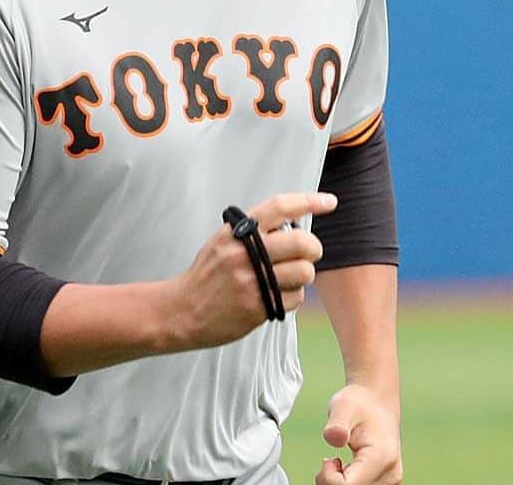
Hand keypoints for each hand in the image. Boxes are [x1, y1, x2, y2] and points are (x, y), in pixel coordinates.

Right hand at [171, 191, 336, 348]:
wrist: (182, 310)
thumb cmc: (208, 273)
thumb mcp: (223, 241)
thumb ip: (254, 231)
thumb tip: (294, 224)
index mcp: (238, 231)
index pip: (280, 206)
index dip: (309, 200)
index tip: (330, 201)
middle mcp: (246, 253)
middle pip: (303, 242)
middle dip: (313, 248)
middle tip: (307, 253)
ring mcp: (252, 281)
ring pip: (305, 272)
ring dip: (303, 275)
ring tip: (286, 278)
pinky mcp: (258, 307)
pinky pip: (295, 298)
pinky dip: (292, 297)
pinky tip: (275, 296)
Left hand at [316, 384, 402, 484]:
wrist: (377, 402)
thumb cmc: (358, 403)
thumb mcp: (343, 406)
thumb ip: (336, 424)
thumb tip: (333, 437)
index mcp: (380, 457)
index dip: (328, 478)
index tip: (328, 459)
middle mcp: (390, 476)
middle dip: (332, 483)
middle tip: (330, 462)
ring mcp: (391, 483)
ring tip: (338, 465)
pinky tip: (346, 472)